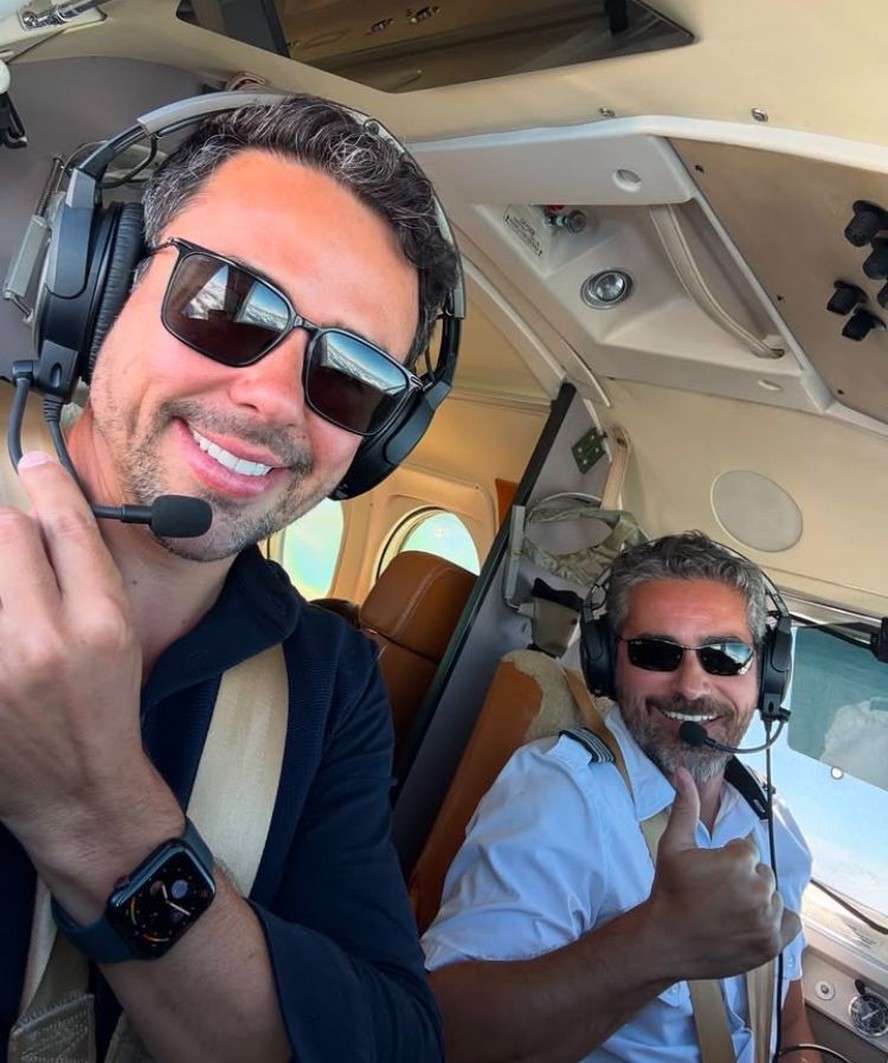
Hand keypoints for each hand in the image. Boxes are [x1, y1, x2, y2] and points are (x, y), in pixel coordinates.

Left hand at [0, 451, 144, 852]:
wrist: (76, 789)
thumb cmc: (102, 708)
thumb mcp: (119, 634)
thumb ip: (87, 569)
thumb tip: (48, 509)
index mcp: (101, 623)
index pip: (66, 524)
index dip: (47, 482)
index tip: (32, 460)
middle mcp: (44, 640)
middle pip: (7, 532)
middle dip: (11, 535)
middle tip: (19, 563)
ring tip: (12, 601)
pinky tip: (7, 623)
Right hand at [647, 767, 797, 979]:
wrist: (665, 941)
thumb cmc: (669, 890)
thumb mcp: (673, 845)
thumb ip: (684, 806)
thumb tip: (683, 770)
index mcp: (738, 862)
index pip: (747, 851)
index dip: (727, 861)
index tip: (709, 875)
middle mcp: (758, 890)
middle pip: (762, 874)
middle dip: (744, 880)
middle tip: (717, 894)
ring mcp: (767, 920)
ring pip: (774, 898)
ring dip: (758, 901)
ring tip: (729, 911)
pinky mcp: (772, 945)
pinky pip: (791, 922)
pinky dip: (777, 922)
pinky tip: (752, 922)